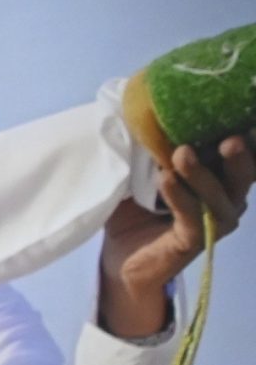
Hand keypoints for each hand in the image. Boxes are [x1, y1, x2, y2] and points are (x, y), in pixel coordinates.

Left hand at [97, 133, 252, 334]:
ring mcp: (216, 220)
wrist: (121, 255)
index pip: (245, 151)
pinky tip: (165, 179)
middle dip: (240, 154)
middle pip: (244, 172)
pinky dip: (179, 196)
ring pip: (219, 194)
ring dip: (201, 173)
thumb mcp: (146, 169)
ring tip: (182, 153)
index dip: (249, 133)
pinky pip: (192, 216)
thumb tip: (149, 109)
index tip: (243, 113)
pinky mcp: (196, 240)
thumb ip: (156, 145)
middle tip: (229, 138)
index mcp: (222, 174)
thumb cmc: (137, 205)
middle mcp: (229, 196)